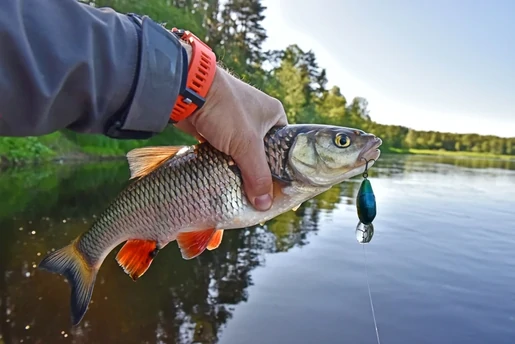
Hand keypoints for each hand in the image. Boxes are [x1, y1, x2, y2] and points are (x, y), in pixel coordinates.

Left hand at [174, 65, 287, 210]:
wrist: (188, 91)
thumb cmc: (226, 111)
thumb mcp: (247, 145)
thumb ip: (258, 176)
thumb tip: (265, 204)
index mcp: (274, 114)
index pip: (285, 147)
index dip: (282, 170)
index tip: (278, 190)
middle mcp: (258, 117)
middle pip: (263, 154)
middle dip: (258, 172)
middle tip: (258, 194)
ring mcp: (236, 122)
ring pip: (243, 154)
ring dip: (239, 169)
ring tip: (241, 191)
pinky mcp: (218, 129)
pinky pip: (226, 152)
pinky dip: (224, 163)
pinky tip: (223, 178)